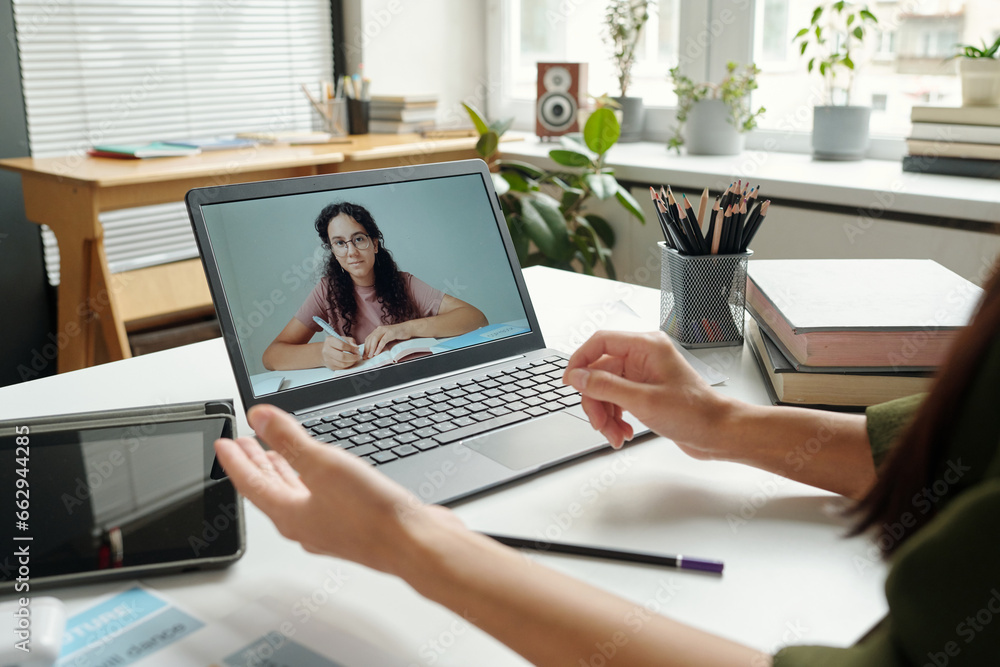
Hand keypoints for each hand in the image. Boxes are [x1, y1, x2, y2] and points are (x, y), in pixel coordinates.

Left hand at [214, 404, 463, 575]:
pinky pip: (319, 498)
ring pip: (295, 495)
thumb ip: (288, 440)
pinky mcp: (353, 524)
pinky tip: (321, 474)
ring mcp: (330, 526)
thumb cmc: (372, 515)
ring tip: (275, 456)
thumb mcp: (322, 466)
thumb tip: (258, 418)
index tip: (222, 444)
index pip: (251, 483)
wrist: (414, 543)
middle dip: (255, 464)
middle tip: (242, 446)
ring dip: (282, 472)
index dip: (234, 460)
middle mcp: (306, 524)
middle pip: (270, 490)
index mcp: (290, 514)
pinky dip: (310, 480)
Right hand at [321, 335, 359, 369]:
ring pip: (342, 364)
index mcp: (330, 341)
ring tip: (355, 359)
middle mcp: (327, 350)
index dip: (351, 348)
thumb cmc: (335, 344)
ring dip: (351, 362)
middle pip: (342, 356)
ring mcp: (328, 359)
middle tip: (358, 357)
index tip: (357, 350)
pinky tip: (350, 362)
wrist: (325, 351)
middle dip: (353, 357)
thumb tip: (356, 348)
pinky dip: (348, 365)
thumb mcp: (342, 338)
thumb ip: (350, 341)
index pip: (342, 345)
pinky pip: (341, 368)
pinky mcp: (331, 366)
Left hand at [364, 322, 413, 357]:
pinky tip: (377, 353)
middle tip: (365, 357)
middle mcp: (379, 329)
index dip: (365, 347)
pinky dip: (379, 347)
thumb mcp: (387, 337)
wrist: (408, 328)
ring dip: (371, 349)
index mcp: (377, 330)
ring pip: (375, 339)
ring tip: (370, 356)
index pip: (368, 339)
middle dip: (367, 349)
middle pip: (370, 339)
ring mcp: (385, 330)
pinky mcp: (391, 333)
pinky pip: (383, 341)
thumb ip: (380, 341)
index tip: (364, 355)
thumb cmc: (398, 334)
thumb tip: (373, 351)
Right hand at [563, 330, 732, 455]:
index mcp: (646, 346)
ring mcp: (644, 375)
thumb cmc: (695, 413)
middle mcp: (644, 357)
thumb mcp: (642, 401)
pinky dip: (615, 418)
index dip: (580, 361)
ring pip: (606, 389)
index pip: (600, 342)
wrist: (718, 433)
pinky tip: (623, 433)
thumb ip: (605, 386)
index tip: (569, 382)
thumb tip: (578, 377)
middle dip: (596, 400)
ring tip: (614, 435)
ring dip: (605, 414)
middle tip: (599, 423)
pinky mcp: (645, 392)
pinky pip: (617, 400)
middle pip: (600, 372)